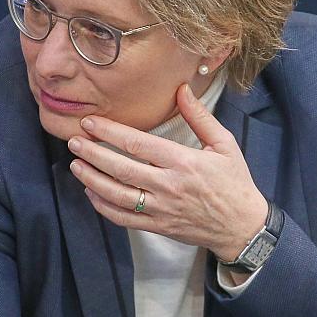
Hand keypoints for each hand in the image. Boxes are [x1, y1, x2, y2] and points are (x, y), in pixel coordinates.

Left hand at [67, 83, 267, 261]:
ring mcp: (161, 209)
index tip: (90, 123)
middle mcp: (169, 186)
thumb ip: (200, 117)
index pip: (138, 145)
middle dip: (93, 153)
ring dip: (92, 179)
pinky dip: (103, 207)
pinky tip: (91, 193)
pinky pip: (124, 218)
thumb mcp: (225, 144)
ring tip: (75, 165)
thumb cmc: (234, 182)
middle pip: (121, 168)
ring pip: (117, 195)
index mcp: (183, 162)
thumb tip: (182, 89)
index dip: (110, 133)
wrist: (243, 227)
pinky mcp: (158, 226)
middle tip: (73, 140)